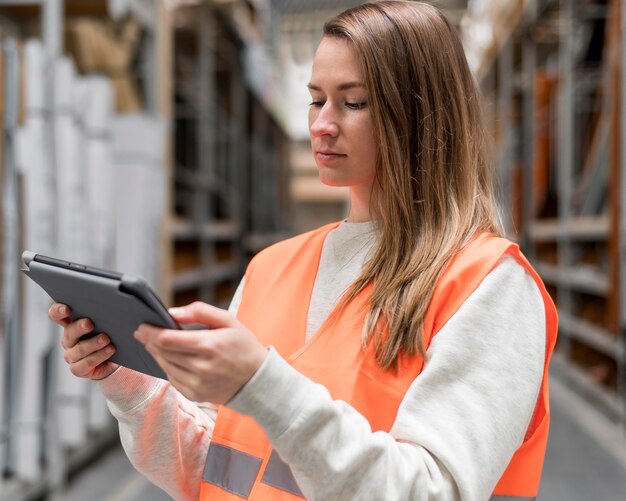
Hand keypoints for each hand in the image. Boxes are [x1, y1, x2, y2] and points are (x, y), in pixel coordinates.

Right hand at [48, 303, 118, 379]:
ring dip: (93, 343)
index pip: (56, 315)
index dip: (58, 311)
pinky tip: (110, 350)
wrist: (115, 360)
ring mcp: (72, 355)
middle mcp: (69, 339)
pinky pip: (86, 364)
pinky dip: (99, 356)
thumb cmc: (111, 337)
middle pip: (69, 332)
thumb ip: (108, 317)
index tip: (66, 309)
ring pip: (79, 349)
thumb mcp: (110, 324)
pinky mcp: (78, 369)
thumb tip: (117, 312)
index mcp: (72, 324)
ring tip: (106, 339)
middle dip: (79, 327)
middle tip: (90, 323)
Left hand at [134, 301, 266, 403]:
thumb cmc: (244, 346)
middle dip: (149, 340)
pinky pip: (172, 379)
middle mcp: (201, 366)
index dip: (151, 332)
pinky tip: (166, 358)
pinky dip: (167, 367)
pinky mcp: (195, 394)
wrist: (259, 380)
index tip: (142, 326)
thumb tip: (172, 312)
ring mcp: (197, 383)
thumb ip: (200, 311)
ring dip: (155, 354)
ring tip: (151, 343)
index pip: (167, 339)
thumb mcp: (228, 320)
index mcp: (209, 345)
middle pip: (162, 352)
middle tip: (141, 332)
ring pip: (165, 366)